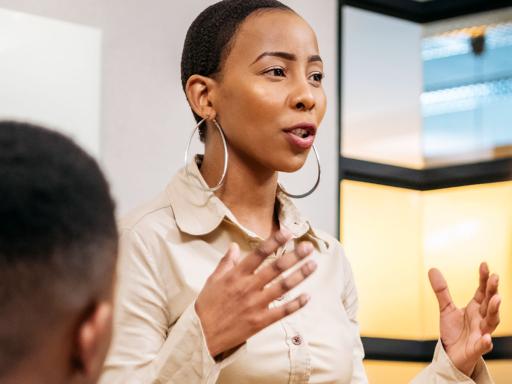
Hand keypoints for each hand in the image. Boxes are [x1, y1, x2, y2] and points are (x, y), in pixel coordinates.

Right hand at [195, 229, 315, 356]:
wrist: (202, 336)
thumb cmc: (206, 307)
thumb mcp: (212, 280)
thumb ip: (225, 262)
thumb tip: (233, 246)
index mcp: (236, 275)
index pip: (259, 253)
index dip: (274, 241)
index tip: (288, 232)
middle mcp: (248, 287)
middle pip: (276, 268)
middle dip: (295, 256)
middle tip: (308, 247)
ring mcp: (255, 305)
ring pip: (283, 287)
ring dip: (300, 275)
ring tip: (313, 265)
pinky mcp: (260, 321)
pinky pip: (282, 311)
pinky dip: (296, 304)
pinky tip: (308, 296)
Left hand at [429, 262, 500, 376]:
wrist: (452, 355)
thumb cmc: (454, 331)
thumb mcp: (446, 308)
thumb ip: (442, 291)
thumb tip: (432, 269)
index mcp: (476, 308)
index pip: (482, 291)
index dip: (484, 279)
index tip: (484, 264)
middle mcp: (482, 319)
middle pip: (490, 303)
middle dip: (493, 290)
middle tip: (495, 277)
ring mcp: (481, 333)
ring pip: (492, 321)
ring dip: (495, 310)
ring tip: (497, 299)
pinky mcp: (476, 348)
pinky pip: (483, 345)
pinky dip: (485, 342)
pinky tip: (487, 338)